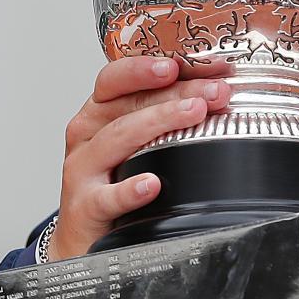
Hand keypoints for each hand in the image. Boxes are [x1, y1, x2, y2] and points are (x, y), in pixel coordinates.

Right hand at [46, 56, 230, 259]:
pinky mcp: (84, 207)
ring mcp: (83, 170)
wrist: (85, 235)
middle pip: (128, 103)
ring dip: (160, 122)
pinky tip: (152, 183)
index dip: (146, 67)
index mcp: (100, 111)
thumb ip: (166, 113)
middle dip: (175, 93)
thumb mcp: (135, 140)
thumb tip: (216, 90)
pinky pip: (107, 197)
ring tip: (194, 114)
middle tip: (212, 91)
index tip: (180, 63)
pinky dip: (130, 189)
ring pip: (119, 137)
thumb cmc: (115, 179)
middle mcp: (88, 134)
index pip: (117, 77)